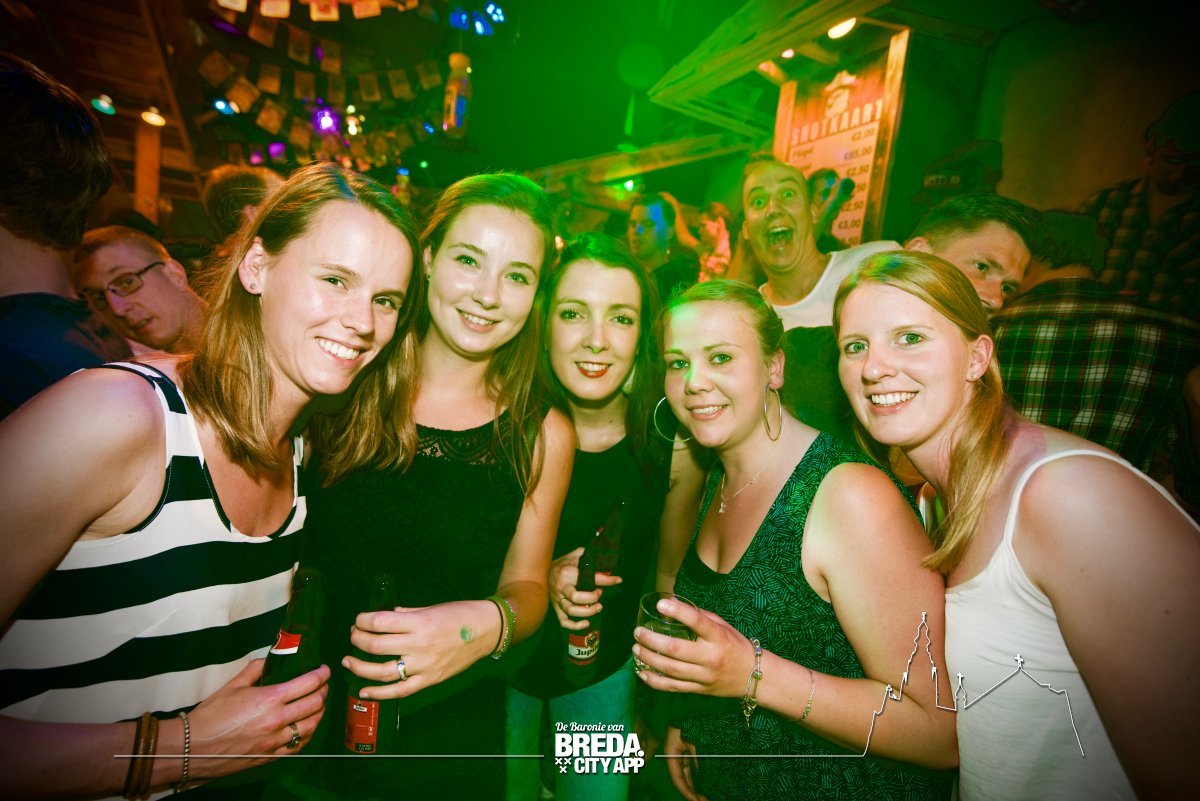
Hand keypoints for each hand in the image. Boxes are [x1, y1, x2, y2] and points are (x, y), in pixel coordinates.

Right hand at [188, 659, 329, 778]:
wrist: (193, 746)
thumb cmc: (211, 714)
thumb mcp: (233, 684)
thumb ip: (256, 669)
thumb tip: (269, 660)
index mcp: (270, 698)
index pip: (308, 684)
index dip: (321, 674)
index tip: (325, 669)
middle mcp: (278, 720)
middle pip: (315, 704)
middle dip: (323, 691)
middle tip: (323, 685)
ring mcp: (276, 741)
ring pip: (311, 726)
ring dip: (319, 713)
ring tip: (318, 704)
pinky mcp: (271, 756)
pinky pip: (298, 746)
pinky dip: (308, 734)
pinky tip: (306, 727)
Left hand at [344, 600, 493, 699]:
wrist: (487, 631)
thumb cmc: (460, 614)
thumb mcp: (432, 608)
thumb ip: (406, 614)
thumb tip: (384, 618)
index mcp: (420, 623)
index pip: (381, 622)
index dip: (363, 620)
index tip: (359, 619)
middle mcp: (419, 645)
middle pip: (376, 646)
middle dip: (358, 639)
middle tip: (353, 635)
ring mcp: (424, 666)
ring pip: (383, 672)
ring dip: (360, 667)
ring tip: (348, 660)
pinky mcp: (429, 680)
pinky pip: (400, 691)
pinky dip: (379, 693)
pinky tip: (363, 690)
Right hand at [549, 546, 622, 628]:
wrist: (541, 570)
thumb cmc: (563, 563)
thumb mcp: (577, 555)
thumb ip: (590, 556)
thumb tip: (607, 563)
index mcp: (567, 572)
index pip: (590, 577)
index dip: (607, 580)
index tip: (618, 580)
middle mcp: (561, 587)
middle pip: (576, 597)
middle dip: (592, 598)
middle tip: (600, 593)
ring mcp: (557, 599)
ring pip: (571, 611)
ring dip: (587, 612)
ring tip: (598, 607)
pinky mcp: (556, 609)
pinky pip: (564, 621)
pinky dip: (575, 625)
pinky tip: (586, 623)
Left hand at [631, 596, 752, 697]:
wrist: (754, 677)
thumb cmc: (735, 646)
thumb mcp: (723, 626)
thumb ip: (700, 616)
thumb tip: (673, 603)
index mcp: (718, 637)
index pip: (697, 621)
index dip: (678, 611)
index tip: (660, 604)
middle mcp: (710, 657)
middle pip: (676, 649)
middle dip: (652, 640)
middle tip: (638, 632)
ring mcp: (704, 676)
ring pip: (670, 669)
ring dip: (648, 659)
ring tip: (636, 649)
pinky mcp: (699, 690)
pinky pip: (672, 687)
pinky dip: (654, 681)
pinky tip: (642, 672)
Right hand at [664, 725, 708, 800]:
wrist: (695, 704)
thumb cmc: (692, 720)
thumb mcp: (695, 742)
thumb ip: (698, 761)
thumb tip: (703, 779)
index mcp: (671, 750)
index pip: (677, 776)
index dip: (686, 791)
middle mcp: (676, 751)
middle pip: (682, 776)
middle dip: (691, 790)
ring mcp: (683, 749)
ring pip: (688, 771)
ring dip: (695, 784)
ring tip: (705, 796)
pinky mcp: (691, 746)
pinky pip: (693, 764)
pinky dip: (698, 774)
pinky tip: (705, 783)